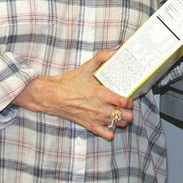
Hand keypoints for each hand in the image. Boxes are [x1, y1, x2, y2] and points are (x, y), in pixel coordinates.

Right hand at [12, 49, 133, 140]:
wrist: (52, 96)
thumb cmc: (69, 82)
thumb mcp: (86, 67)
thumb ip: (102, 56)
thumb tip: (116, 48)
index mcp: (100, 94)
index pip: (123, 102)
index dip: (130, 101)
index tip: (129, 97)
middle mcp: (100, 108)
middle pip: (124, 116)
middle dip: (129, 112)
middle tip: (127, 106)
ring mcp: (95, 119)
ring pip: (118, 125)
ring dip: (122, 120)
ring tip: (120, 112)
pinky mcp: (90, 126)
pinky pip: (106, 134)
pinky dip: (111, 131)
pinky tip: (110, 123)